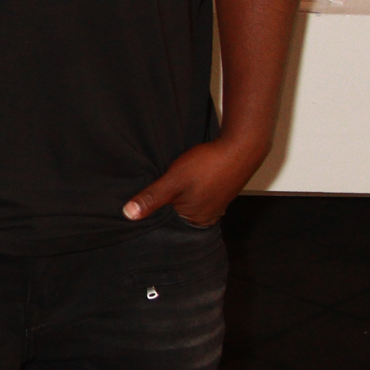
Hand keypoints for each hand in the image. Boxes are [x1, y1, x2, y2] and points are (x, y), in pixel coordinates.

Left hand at [123, 136, 264, 227]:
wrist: (240, 147)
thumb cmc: (208, 165)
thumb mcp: (173, 181)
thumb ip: (152, 198)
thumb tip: (129, 214)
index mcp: (195, 221)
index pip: (167, 222)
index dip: (155, 211)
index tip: (145, 200)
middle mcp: (207, 217)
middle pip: (177, 212)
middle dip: (167, 202)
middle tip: (159, 187)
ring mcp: (215, 204)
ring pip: (188, 201)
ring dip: (180, 192)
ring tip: (173, 181)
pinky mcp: (220, 191)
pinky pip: (198, 192)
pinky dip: (191, 186)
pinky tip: (188, 176)